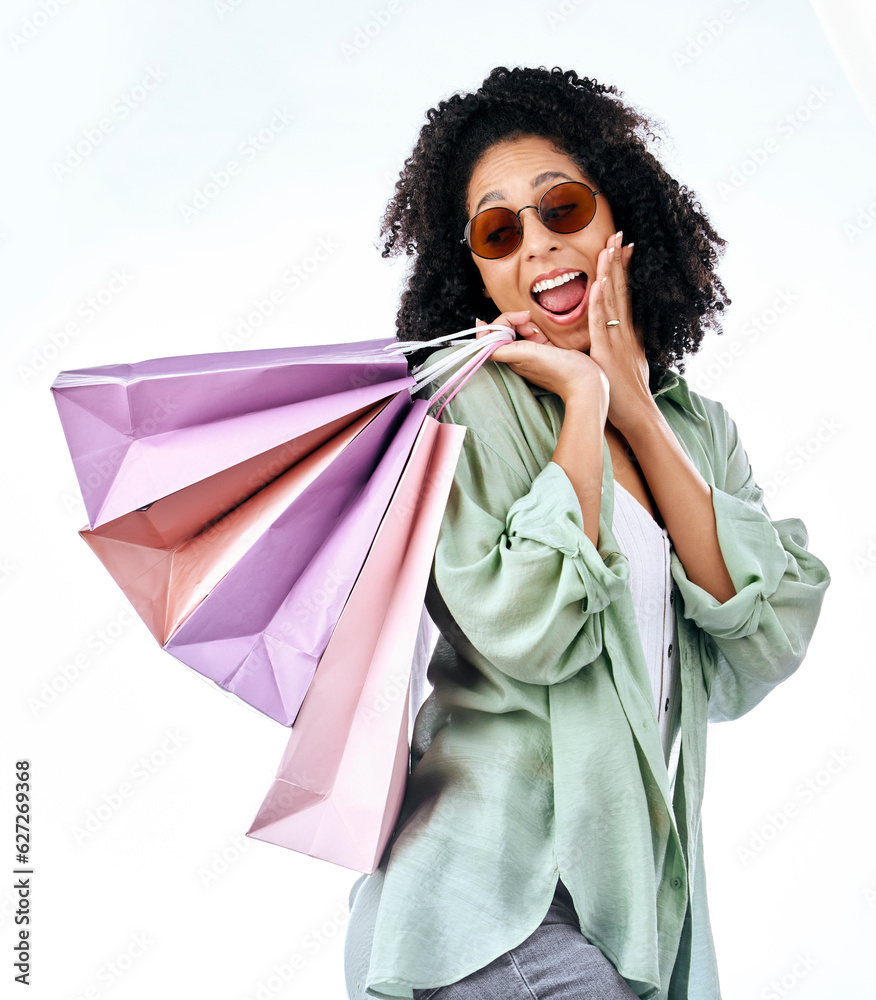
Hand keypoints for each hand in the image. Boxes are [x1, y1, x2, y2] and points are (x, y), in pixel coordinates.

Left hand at [475, 310, 608, 407]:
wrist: (586, 382)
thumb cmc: (557, 370)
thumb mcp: (525, 355)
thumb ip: (500, 348)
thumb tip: (480, 338)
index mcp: (509, 357)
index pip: (492, 335)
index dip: (500, 322)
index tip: (517, 318)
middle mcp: (517, 356)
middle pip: (505, 330)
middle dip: (515, 321)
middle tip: (529, 322)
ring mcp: (531, 354)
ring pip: (520, 331)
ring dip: (527, 325)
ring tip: (538, 330)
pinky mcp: (545, 351)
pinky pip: (535, 335)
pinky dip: (538, 330)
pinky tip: (546, 333)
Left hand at [587, 232, 653, 433]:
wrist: (638, 415)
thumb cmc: (630, 393)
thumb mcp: (632, 362)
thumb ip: (629, 345)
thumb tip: (630, 332)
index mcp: (627, 333)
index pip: (625, 294)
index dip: (624, 270)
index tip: (625, 247)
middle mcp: (624, 331)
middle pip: (621, 289)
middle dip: (619, 260)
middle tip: (619, 233)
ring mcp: (617, 340)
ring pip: (613, 299)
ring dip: (611, 271)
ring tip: (611, 246)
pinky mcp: (606, 352)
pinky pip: (602, 323)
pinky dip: (600, 302)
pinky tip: (600, 283)